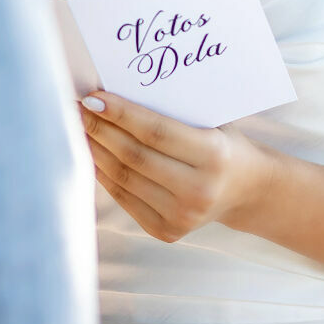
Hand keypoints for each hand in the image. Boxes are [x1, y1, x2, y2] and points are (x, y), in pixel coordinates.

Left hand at [80, 90, 266, 242]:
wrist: (247, 190)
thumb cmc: (222, 142)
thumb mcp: (209, 121)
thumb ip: (169, 110)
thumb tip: (112, 92)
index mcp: (213, 155)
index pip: (155, 131)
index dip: (120, 114)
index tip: (91, 97)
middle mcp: (198, 190)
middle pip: (134, 156)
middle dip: (99, 129)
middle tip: (76, 108)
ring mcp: (182, 216)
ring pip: (124, 178)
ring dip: (95, 150)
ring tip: (78, 127)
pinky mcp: (167, 231)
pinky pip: (124, 198)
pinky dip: (103, 174)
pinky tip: (92, 153)